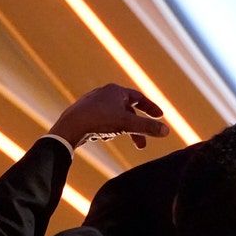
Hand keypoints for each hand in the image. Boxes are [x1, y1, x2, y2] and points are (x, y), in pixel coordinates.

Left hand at [48, 84, 168, 149]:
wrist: (69, 127)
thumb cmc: (99, 121)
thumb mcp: (127, 124)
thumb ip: (147, 127)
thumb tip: (166, 131)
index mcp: (115, 91)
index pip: (139, 98)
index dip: (151, 108)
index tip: (160, 117)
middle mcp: (104, 93)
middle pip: (127, 111)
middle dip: (137, 128)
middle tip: (143, 144)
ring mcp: (92, 103)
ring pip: (115, 117)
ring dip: (123, 130)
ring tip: (117, 141)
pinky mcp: (84, 113)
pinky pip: (103, 121)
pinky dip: (109, 129)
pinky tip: (103, 137)